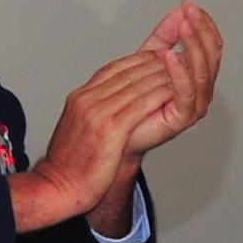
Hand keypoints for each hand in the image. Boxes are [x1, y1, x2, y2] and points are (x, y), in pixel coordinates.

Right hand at [10, 47, 176, 232]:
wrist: (59, 187)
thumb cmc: (73, 167)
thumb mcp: (82, 131)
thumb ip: (97, 114)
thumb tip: (114, 109)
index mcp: (81, 98)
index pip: (114, 69)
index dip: (141, 60)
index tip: (161, 55)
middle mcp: (88, 99)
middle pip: (128, 72)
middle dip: (156, 63)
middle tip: (179, 57)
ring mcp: (97, 111)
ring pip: (137, 84)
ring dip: (163, 75)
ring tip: (183, 70)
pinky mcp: (109, 128)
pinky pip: (140, 104)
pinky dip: (159, 95)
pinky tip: (175, 92)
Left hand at [123, 2, 222, 152]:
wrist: (116, 130)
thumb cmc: (132, 98)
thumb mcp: (148, 56)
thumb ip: (165, 36)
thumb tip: (179, 11)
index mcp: (195, 74)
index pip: (209, 45)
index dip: (202, 25)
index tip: (189, 6)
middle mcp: (200, 89)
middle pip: (211, 56)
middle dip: (201, 31)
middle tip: (191, 13)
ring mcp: (195, 103)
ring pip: (202, 71)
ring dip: (194, 46)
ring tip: (185, 27)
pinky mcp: (184, 116)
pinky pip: (186, 92)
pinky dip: (180, 73)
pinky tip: (170, 56)